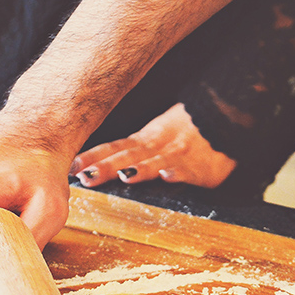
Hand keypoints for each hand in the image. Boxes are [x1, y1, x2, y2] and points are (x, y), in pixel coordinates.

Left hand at [71, 102, 236, 188]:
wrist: (222, 117)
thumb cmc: (186, 130)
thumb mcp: (154, 134)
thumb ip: (130, 150)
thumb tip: (95, 163)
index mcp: (143, 141)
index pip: (113, 148)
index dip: (92, 157)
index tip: (71, 166)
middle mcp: (156, 146)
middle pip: (127, 157)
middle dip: (106, 167)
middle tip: (86, 177)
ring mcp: (178, 156)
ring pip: (155, 162)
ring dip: (139, 168)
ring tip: (125, 175)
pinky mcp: (200, 168)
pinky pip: (188, 169)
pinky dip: (178, 172)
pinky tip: (168, 176)